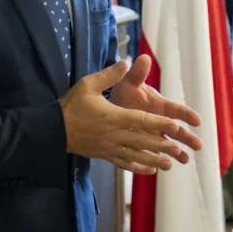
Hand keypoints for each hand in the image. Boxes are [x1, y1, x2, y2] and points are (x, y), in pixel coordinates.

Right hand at [60, 60, 201, 174]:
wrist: (54, 130)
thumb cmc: (72, 106)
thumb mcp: (87, 85)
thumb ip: (108, 75)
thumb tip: (126, 62)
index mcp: (113, 116)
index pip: (140, 120)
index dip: (159, 124)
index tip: (175, 126)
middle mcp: (114, 135)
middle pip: (142, 140)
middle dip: (161, 145)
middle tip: (179, 148)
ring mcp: (109, 147)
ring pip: (136, 155)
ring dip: (154, 159)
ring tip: (170, 163)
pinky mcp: (104, 155)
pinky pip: (124, 163)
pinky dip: (138, 167)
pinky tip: (150, 169)